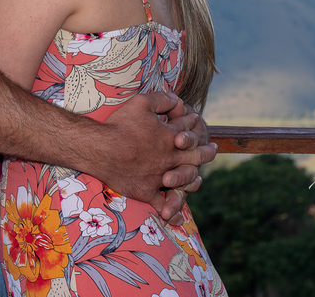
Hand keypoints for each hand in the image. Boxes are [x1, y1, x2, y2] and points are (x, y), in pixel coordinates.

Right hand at [98, 91, 217, 222]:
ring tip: (198, 180)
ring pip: (183, 181)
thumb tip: (177, 99)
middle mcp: (170, 158)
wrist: (101, 149)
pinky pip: (160, 202)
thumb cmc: (120, 125)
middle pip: (194, 156)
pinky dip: (168, 210)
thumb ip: (162, 99)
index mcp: (170, 137)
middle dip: (206, 152)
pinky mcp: (146, 191)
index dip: (193, 123)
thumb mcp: (142, 102)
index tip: (197, 120)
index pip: (187, 129)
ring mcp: (160, 176)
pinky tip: (173, 217)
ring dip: (192, 180)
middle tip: (214, 149)